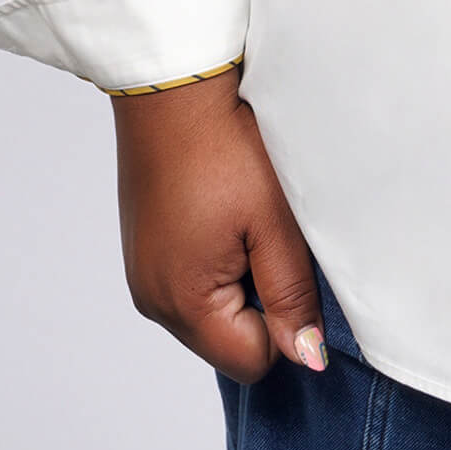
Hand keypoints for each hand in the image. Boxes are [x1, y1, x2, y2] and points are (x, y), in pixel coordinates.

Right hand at [112, 68, 325, 385]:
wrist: (174, 87)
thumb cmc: (226, 149)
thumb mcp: (276, 223)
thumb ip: (291, 296)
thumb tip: (308, 357)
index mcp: (184, 302)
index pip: (251, 362)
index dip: (285, 323)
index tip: (289, 265)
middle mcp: (152, 300)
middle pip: (226, 340)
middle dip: (259, 301)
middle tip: (267, 235)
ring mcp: (142, 274)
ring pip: (210, 311)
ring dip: (238, 278)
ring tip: (244, 218)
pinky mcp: (142, 250)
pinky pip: (189, 282)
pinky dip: (214, 260)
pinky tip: (222, 212)